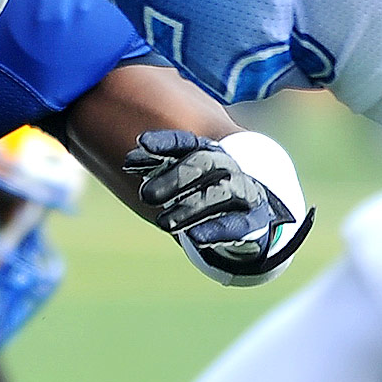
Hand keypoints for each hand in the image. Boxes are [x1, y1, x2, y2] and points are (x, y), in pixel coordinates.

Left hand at [123, 129, 312, 287]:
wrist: (250, 212)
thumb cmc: (204, 188)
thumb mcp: (180, 174)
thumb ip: (156, 165)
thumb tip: (127, 161)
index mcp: (208, 151)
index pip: (187, 142)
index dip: (165, 142)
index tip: (140, 142)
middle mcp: (228, 167)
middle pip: (203, 163)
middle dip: (174, 177)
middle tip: (145, 196)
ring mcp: (244, 192)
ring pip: (218, 194)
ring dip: (189, 208)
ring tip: (163, 223)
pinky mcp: (254, 221)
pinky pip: (238, 224)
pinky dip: (216, 230)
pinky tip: (196, 238)